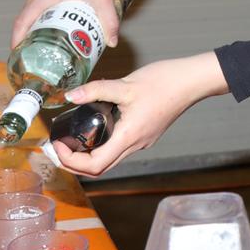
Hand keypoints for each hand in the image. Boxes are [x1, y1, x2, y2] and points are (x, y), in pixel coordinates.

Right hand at [11, 0, 130, 48]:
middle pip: (26, 14)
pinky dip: (41, 7)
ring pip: (32, 4)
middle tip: (35, 51)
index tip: (18, 54)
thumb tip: (112, 41)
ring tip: (45, 37)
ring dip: (35, 20)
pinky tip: (55, 14)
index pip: (22, 21)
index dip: (17, 39)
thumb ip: (108, 21)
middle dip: (27, 34)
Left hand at [54, 52, 229, 176]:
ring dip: (87, 155)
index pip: (94, 165)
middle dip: (74, 162)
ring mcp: (142, 141)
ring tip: (72, 137)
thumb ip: (96, 90)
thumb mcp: (125, 84)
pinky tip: (95, 126)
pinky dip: (102, 144)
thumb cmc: (164, 82)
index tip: (57, 144)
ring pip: (110, 159)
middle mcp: (136, 144)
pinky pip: (119, 147)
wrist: (192, 81)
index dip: (71, 160)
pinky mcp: (146, 133)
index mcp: (129, 137)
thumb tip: (70, 96)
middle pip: (100, 168)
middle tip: (58, 146)